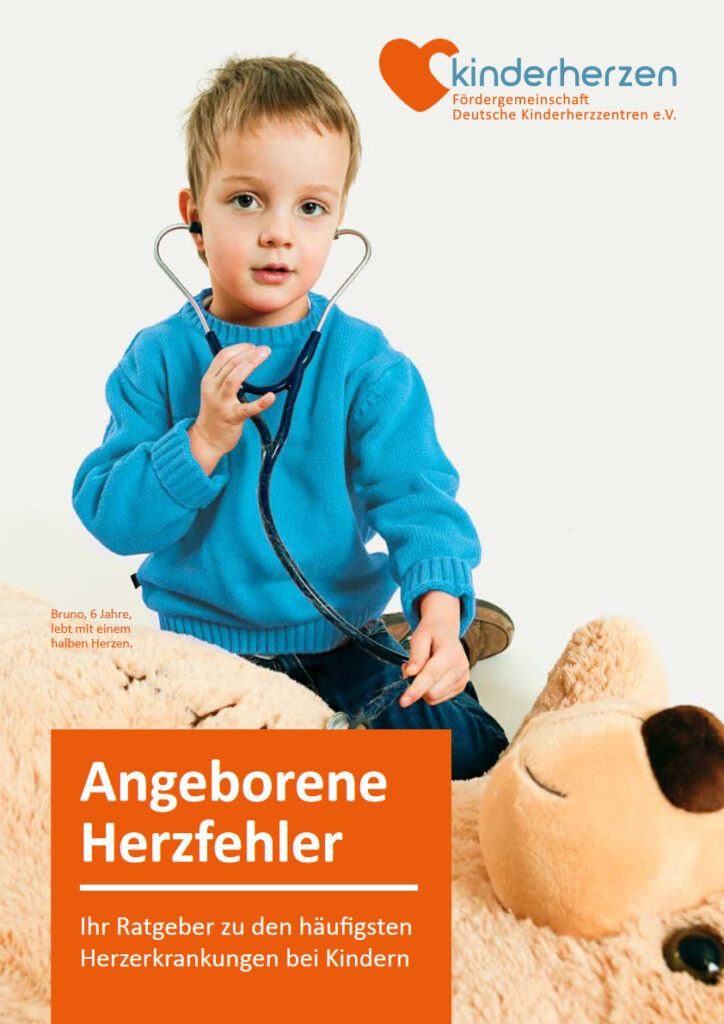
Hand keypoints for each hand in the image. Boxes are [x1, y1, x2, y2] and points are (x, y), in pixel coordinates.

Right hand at [188, 343, 274, 474]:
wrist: (207, 438)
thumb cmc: (215, 412)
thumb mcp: (213, 390)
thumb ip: (224, 376)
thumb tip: (245, 359)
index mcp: (208, 380)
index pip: (222, 357)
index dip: (239, 348)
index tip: (252, 346)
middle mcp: (213, 389)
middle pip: (230, 364)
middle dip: (249, 354)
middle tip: (265, 349)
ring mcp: (221, 404)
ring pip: (234, 379)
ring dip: (250, 364)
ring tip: (264, 356)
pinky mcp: (232, 418)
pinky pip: (248, 409)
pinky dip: (261, 402)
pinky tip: (272, 396)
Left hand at [399, 591, 468, 705]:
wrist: (445, 631)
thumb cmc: (431, 634)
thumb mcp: (419, 638)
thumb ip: (415, 656)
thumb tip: (410, 674)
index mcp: (450, 652)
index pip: (431, 675)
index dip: (416, 689)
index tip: (403, 701)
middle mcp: (461, 667)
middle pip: (432, 692)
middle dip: (417, 685)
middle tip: (412, 667)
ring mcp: (463, 678)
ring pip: (434, 697)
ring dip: (422, 688)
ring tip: (423, 669)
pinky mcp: (461, 686)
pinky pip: (438, 698)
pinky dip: (429, 690)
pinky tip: (431, 676)